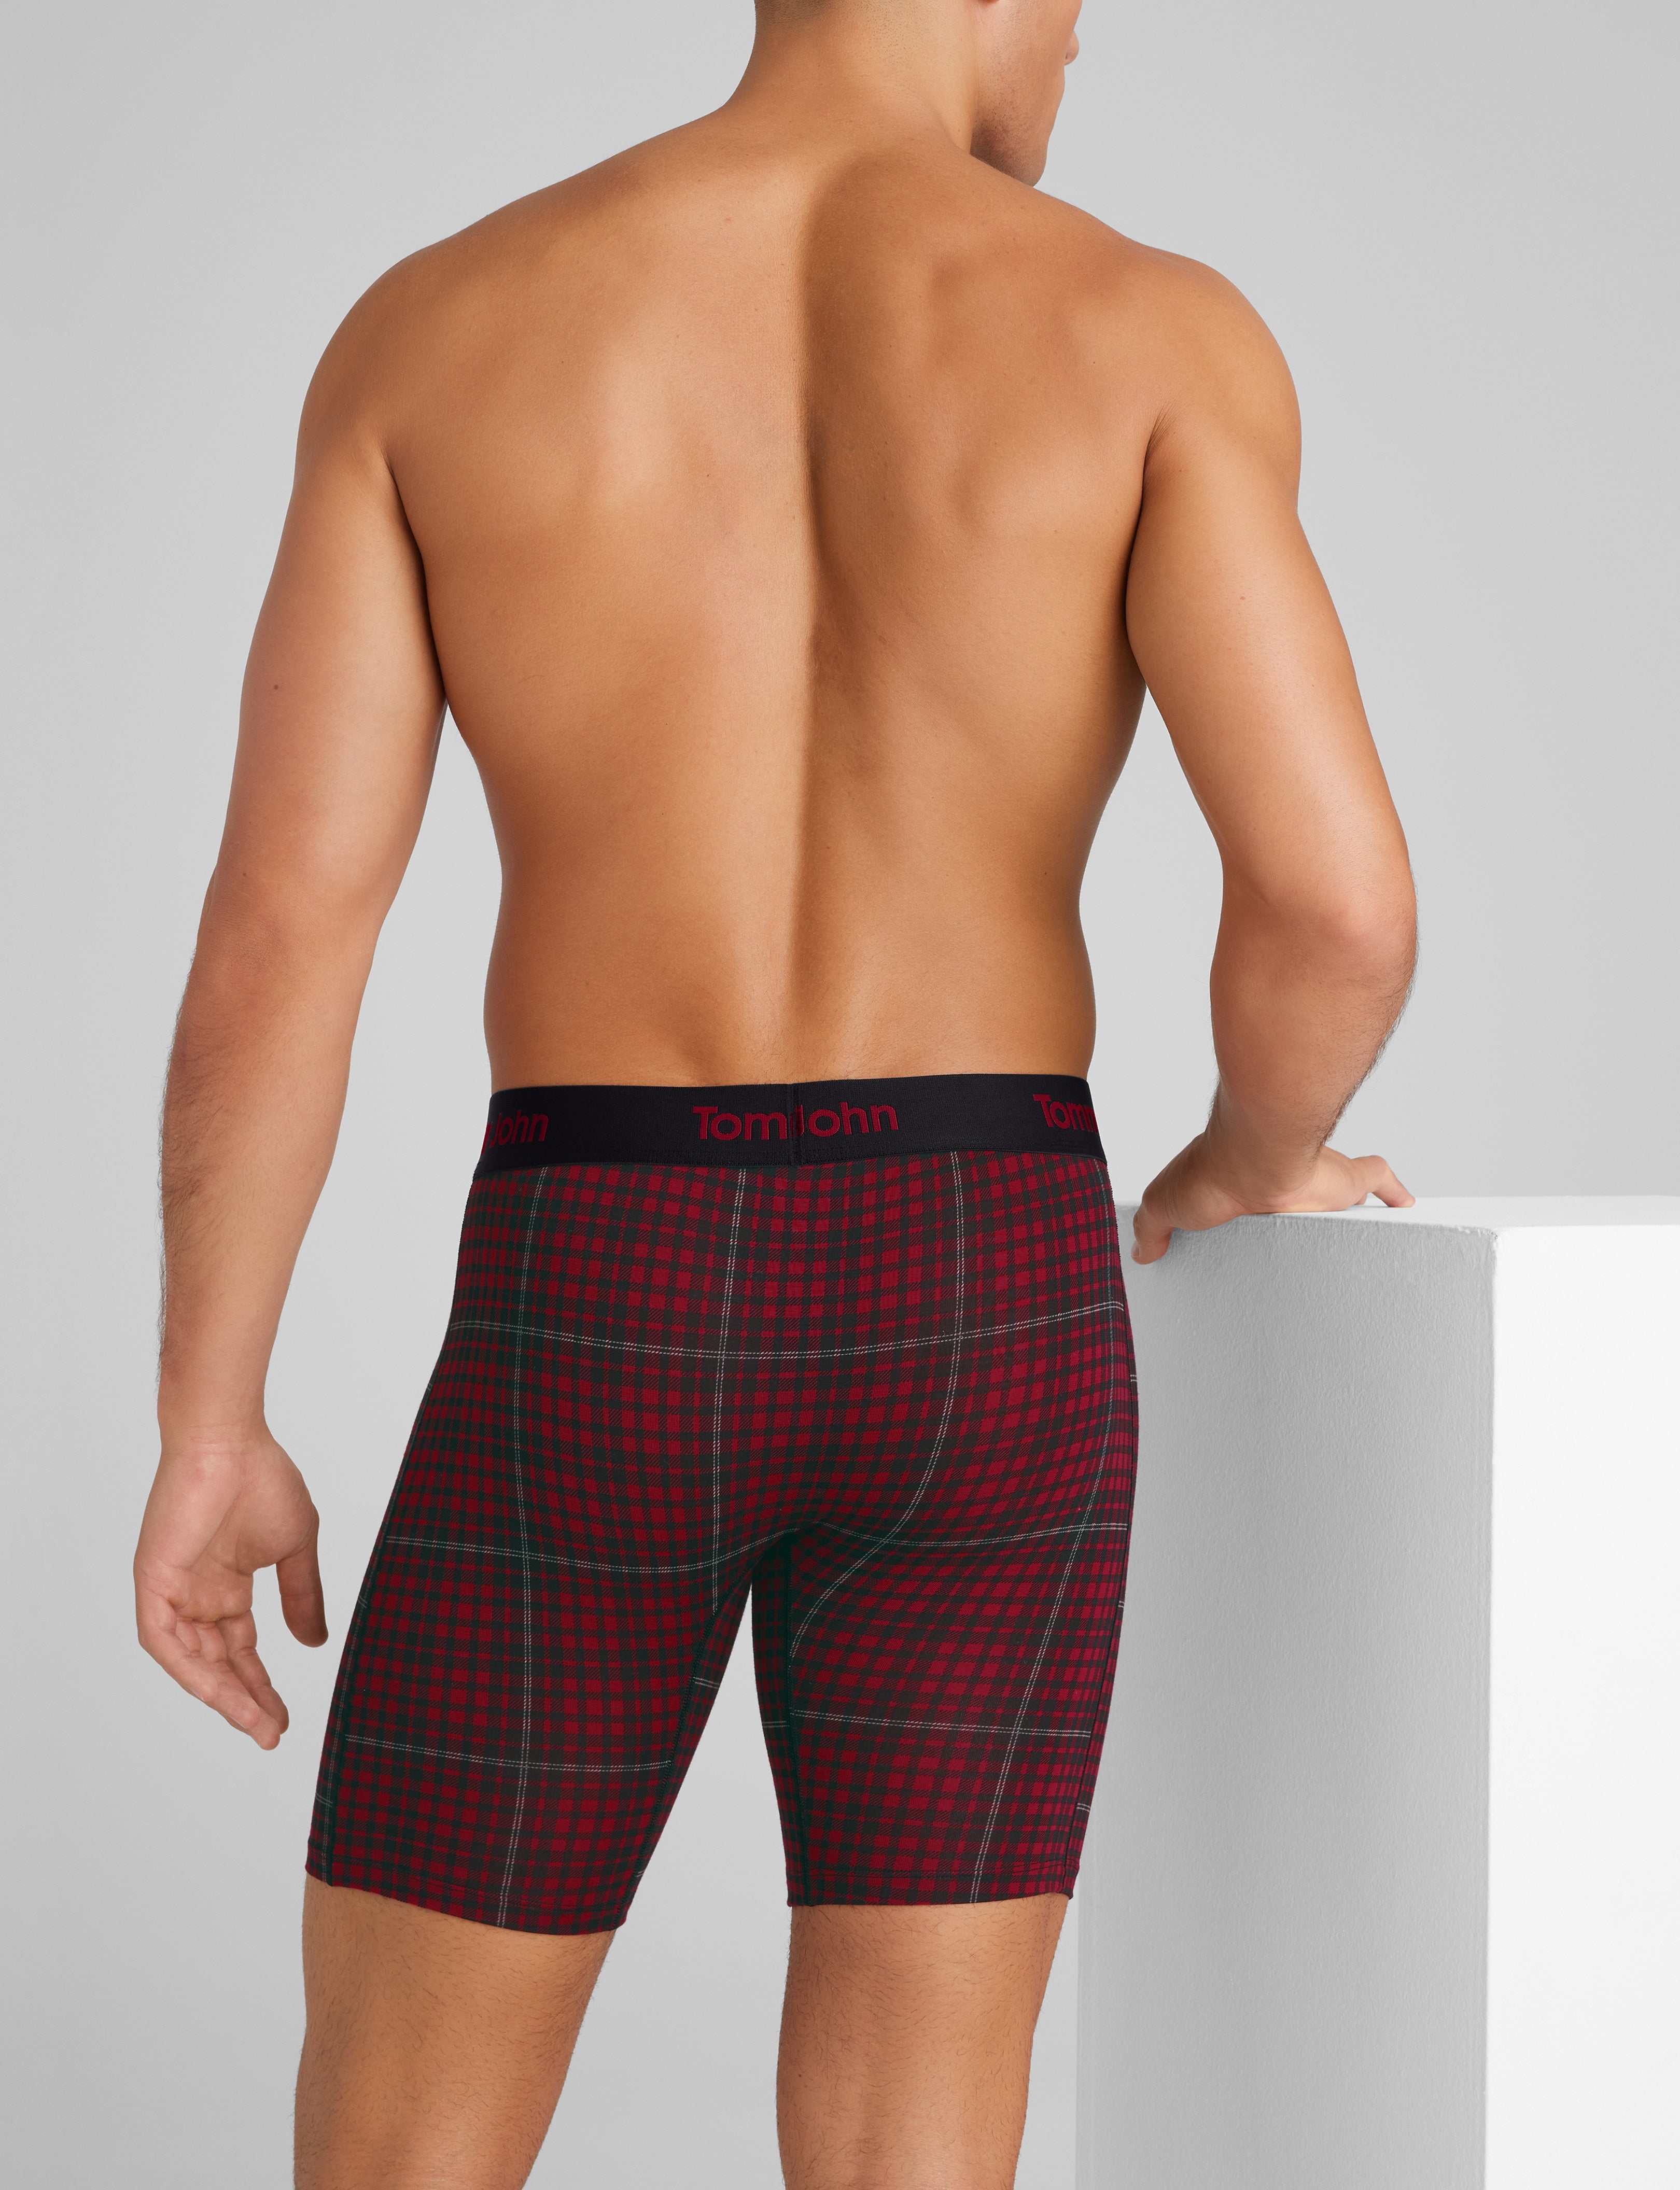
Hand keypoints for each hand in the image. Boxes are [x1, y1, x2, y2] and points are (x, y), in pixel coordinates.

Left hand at [134, 1429, 326, 1747]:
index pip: (241, 1651)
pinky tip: (220, 1693)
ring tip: (257, 1723)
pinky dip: (192, 1669)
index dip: (262, 1686)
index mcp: (227, 1586)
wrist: (230, 1440)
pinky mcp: (154, 1583)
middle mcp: (197, 1595)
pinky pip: (166, 1641)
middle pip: (219, 1664)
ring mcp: (174, 1591)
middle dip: (246, 1701)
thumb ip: (302, 1596)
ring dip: (223, 1696)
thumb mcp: (295, 1547)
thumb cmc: (263, 1478)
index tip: (284, 1717)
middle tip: (272, 1732)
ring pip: (192, 1662)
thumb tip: (315, 1642)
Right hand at [1132, 1131, 1412, 1264]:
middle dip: (1307, 1229)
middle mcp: (1283, 1184)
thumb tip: (1142, 1252)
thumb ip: (1151, 1229)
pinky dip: (1395, 1191)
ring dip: (1348, 1217)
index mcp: (1242, 1190)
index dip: (1255, 1226)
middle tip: (1311, 1261)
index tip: (1260, 1251)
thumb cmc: (1213, 1173)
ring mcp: (1316, 1183)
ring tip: (1357, 1253)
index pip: (1249, 1210)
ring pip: (1340, 1200)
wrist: (1255, 1156)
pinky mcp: (1346, 1180)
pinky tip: (1405, 1206)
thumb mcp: (1164, 1206)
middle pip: (1301, 1211)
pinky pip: (1380, 1178)